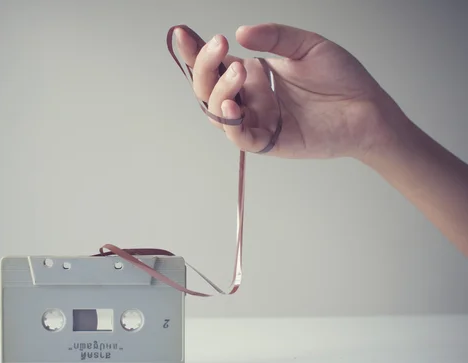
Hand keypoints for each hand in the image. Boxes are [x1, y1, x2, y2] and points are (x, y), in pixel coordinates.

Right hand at [174, 23, 401, 159]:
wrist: (368, 107)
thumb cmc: (341, 78)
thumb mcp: (306, 46)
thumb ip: (275, 37)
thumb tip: (241, 33)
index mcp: (254, 75)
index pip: (216, 65)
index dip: (196, 52)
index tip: (183, 33)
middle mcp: (251, 99)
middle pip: (209, 89)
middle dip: (203, 68)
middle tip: (215, 46)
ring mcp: (258, 121)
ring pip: (219, 113)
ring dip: (219, 92)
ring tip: (238, 71)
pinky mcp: (271, 142)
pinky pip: (241, 138)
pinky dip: (232, 123)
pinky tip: (235, 104)